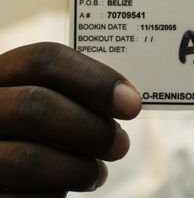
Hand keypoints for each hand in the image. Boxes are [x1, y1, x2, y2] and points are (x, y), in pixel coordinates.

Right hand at [0, 42, 140, 196]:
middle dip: (91, 126)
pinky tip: (76, 186)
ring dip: (79, 166)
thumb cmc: (34, 130)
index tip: (131, 101)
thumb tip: (124, 99)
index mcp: (3, 74)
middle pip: (36, 105)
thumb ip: (73, 93)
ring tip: (99, 172)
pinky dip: (57, 192)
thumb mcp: (47, 99)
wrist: (7, 167)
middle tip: (121, 143)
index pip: (43, 59)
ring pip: (29, 158)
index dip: (95, 78)